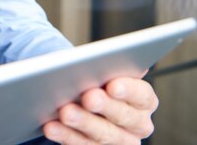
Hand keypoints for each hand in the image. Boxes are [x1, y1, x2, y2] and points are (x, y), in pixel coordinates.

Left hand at [43, 75, 158, 144]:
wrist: (84, 103)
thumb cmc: (96, 82)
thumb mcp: (104, 73)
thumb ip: (107, 68)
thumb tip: (101, 59)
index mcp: (144, 101)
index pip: (142, 95)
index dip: (129, 90)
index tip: (112, 85)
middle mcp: (138, 124)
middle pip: (124, 116)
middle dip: (104, 106)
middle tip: (88, 97)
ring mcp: (119, 141)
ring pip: (103, 134)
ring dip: (83, 122)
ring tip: (65, 112)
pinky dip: (66, 135)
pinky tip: (52, 127)